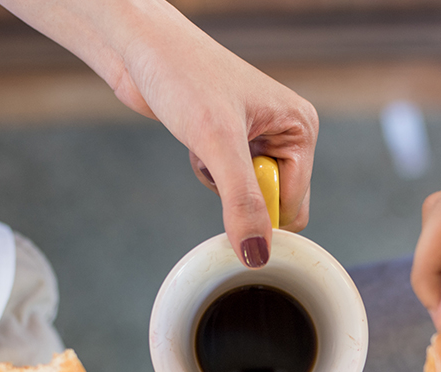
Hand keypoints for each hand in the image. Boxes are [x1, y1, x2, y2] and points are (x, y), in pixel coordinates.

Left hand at [0, 0, 317, 267]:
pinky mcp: (230, 142)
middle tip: (215, 162)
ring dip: (218, 184)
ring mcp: (258, 138)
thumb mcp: (216, 142)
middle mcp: (285, 134)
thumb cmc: (182, 74)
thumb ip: (242, 201)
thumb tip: (258, 254)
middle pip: (271, 204)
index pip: (294, 206)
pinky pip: (226, 183)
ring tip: (202, 145)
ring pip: (246, 196)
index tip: (230, 204)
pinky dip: (206, 172)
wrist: (140, 46)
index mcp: (300, 129)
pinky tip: (194, 142)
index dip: (262, 216)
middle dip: (238, 196)